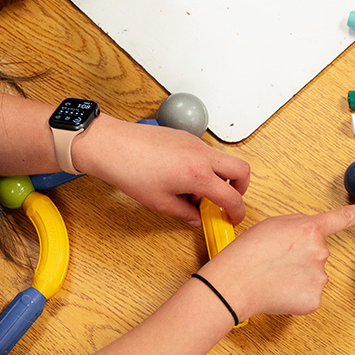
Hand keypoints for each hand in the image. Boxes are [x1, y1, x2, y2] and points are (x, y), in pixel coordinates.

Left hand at [71, 115, 249, 223]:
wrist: (112, 146)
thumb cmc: (130, 170)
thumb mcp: (160, 202)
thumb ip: (184, 213)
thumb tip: (196, 217)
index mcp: (199, 174)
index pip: (232, 196)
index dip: (237, 212)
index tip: (233, 218)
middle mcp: (202, 155)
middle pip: (242, 170)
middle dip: (241, 188)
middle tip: (228, 201)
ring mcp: (195, 143)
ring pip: (224, 160)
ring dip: (220, 177)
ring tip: (197, 193)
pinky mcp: (186, 136)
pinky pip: (207, 153)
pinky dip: (206, 167)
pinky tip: (184, 178)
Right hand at [197, 200, 354, 318]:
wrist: (234, 284)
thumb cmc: (246, 253)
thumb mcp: (271, 225)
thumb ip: (298, 225)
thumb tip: (310, 234)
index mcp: (309, 229)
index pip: (343, 218)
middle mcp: (319, 251)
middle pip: (318, 253)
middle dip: (302, 257)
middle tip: (276, 260)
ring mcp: (319, 277)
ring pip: (314, 275)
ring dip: (298, 276)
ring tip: (273, 276)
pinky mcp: (313, 299)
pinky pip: (309, 294)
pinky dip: (296, 294)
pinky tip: (279, 291)